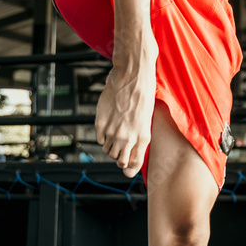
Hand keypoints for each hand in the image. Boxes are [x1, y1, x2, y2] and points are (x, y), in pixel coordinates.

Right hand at [94, 36, 158, 176]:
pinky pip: (99, 139)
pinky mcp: (101, 124)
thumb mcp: (146, 118)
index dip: (129, 169)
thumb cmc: (143, 94)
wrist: (132, 76)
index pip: (134, 165)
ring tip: (115, 131)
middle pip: (119, 160)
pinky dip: (102, 136)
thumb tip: (129, 149)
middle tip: (120, 146)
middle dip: (119, 156)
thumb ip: (139, 136)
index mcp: (143, 137)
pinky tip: (108, 125)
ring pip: (108, 151)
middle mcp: (128, 138)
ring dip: (110, 145)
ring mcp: (113, 132)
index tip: (126, 169)